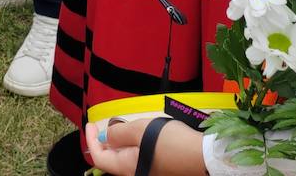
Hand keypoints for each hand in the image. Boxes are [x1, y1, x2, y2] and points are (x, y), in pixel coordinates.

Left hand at [85, 117, 205, 174]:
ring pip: (126, 158)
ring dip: (121, 143)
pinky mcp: (160, 170)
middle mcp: (136, 174)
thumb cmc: (172, 143)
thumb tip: (105, 137)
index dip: (91, 140)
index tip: (91, 124)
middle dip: (106, 141)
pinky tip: (141, 135)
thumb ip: (119, 133)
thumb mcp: (140, 131)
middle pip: (113, 160)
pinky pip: (139, 158)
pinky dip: (134, 146)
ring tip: (124, 126)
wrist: (204, 156)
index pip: (100, 158)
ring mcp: (149, 172)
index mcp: (127, 168)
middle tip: (104, 124)